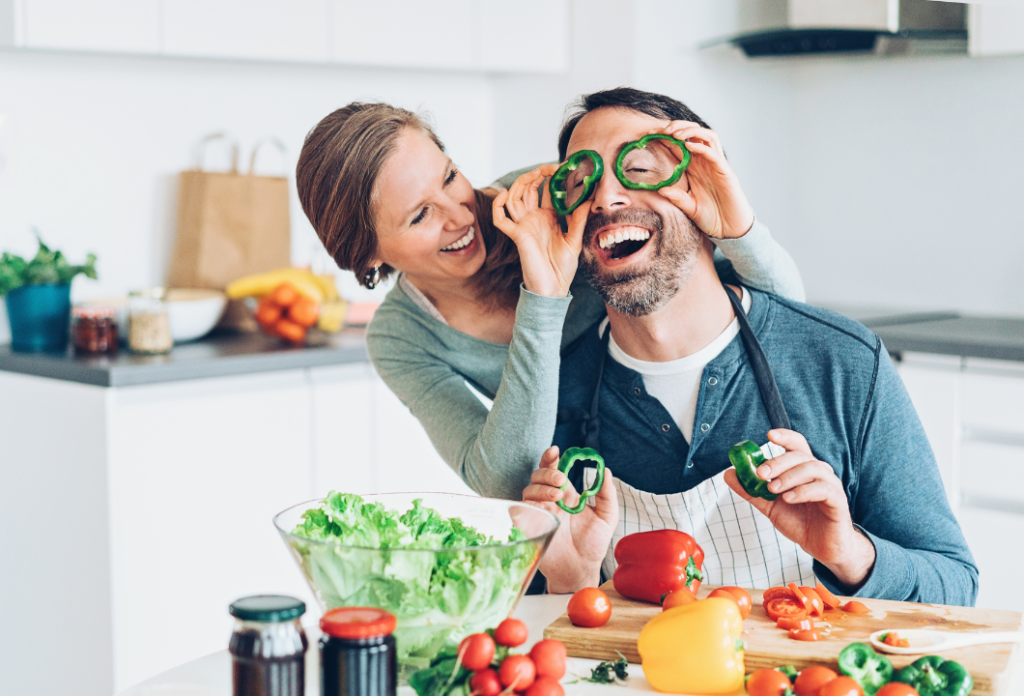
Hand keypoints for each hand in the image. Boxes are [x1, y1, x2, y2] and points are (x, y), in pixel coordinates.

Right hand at [493, 166, 588, 297]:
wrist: (553, 289)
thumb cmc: (563, 268)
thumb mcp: (575, 239)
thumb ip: (579, 218)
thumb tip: (589, 197)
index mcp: (548, 218)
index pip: (547, 191)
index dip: (553, 177)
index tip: (564, 168)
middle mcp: (534, 219)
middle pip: (528, 189)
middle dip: (536, 175)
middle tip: (549, 167)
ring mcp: (524, 226)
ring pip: (514, 198)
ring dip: (521, 183)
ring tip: (534, 173)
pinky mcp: (517, 235)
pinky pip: (500, 219)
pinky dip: (498, 205)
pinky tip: (505, 193)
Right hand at [522, 446, 617, 592]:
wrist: (582, 570)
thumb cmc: (593, 544)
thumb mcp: (607, 517)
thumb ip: (606, 494)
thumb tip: (606, 471)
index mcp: (566, 493)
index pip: (553, 468)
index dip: (550, 457)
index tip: (556, 450)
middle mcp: (549, 500)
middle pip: (538, 475)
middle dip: (548, 472)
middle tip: (562, 480)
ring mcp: (537, 512)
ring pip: (528, 489)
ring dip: (541, 488)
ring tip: (558, 496)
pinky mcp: (528, 527)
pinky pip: (518, 509)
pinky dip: (526, 504)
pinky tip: (541, 507)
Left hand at [655, 121, 754, 239]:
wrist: (730, 229)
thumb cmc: (712, 217)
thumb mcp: (690, 208)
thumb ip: (677, 198)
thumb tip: (660, 189)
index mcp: (694, 168)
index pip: (679, 145)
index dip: (665, 137)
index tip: (649, 134)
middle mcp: (705, 162)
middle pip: (693, 133)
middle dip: (677, 127)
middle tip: (661, 130)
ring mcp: (716, 165)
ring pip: (706, 136)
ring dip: (690, 131)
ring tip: (674, 134)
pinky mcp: (725, 171)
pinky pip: (714, 153)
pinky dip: (701, 146)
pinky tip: (688, 145)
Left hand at [723, 429, 876, 588]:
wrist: (820, 547)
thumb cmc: (799, 522)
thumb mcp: (769, 505)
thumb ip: (751, 490)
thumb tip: (729, 473)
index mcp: (802, 469)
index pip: (797, 445)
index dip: (785, 436)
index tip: (769, 435)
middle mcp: (818, 473)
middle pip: (800, 456)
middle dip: (778, 462)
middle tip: (760, 473)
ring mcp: (830, 485)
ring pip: (812, 468)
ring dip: (789, 476)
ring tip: (773, 489)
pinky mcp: (838, 501)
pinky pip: (823, 489)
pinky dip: (803, 491)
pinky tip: (789, 498)